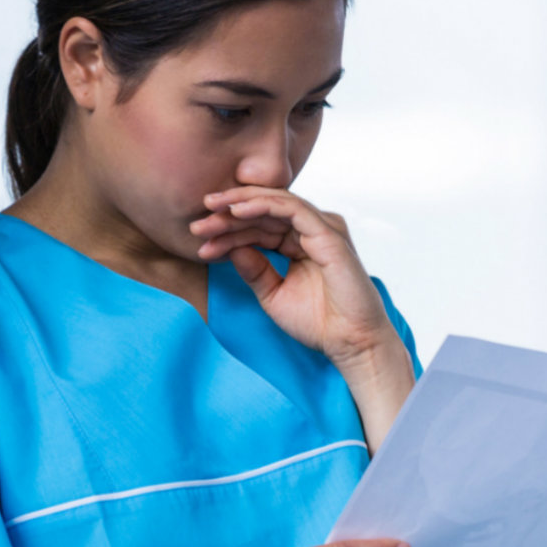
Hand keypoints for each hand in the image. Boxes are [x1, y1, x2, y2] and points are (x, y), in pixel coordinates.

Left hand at [190, 187, 396, 367]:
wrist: (350, 342)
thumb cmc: (320, 323)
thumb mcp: (274, 295)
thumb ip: (254, 270)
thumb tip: (231, 249)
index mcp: (300, 243)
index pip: (260, 226)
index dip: (228, 230)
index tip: (199, 240)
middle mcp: (312, 230)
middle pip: (264, 212)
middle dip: (227, 216)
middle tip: (197, 224)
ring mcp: (322, 228)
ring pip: (275, 203)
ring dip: (240, 206)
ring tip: (210, 211)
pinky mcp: (328, 232)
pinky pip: (291, 208)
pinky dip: (263, 205)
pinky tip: (237, 210)